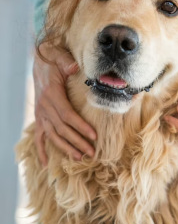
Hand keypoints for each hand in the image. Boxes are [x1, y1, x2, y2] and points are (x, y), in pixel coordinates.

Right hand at [33, 42, 95, 166]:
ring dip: (66, 148)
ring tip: (79, 158)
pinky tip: (46, 164)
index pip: (67, 115)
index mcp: (52, 94)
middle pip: (62, 129)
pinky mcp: (39, 117)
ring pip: (53, 135)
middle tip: (92, 153)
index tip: (94, 136)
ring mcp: (40, 114)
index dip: (80, 127)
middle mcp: (44, 107)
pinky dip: (41, 151)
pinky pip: (38, 137)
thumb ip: (67, 63)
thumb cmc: (55, 60)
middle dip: (78, 142)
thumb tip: (74, 67)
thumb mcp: (61, 58)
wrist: (41, 61)